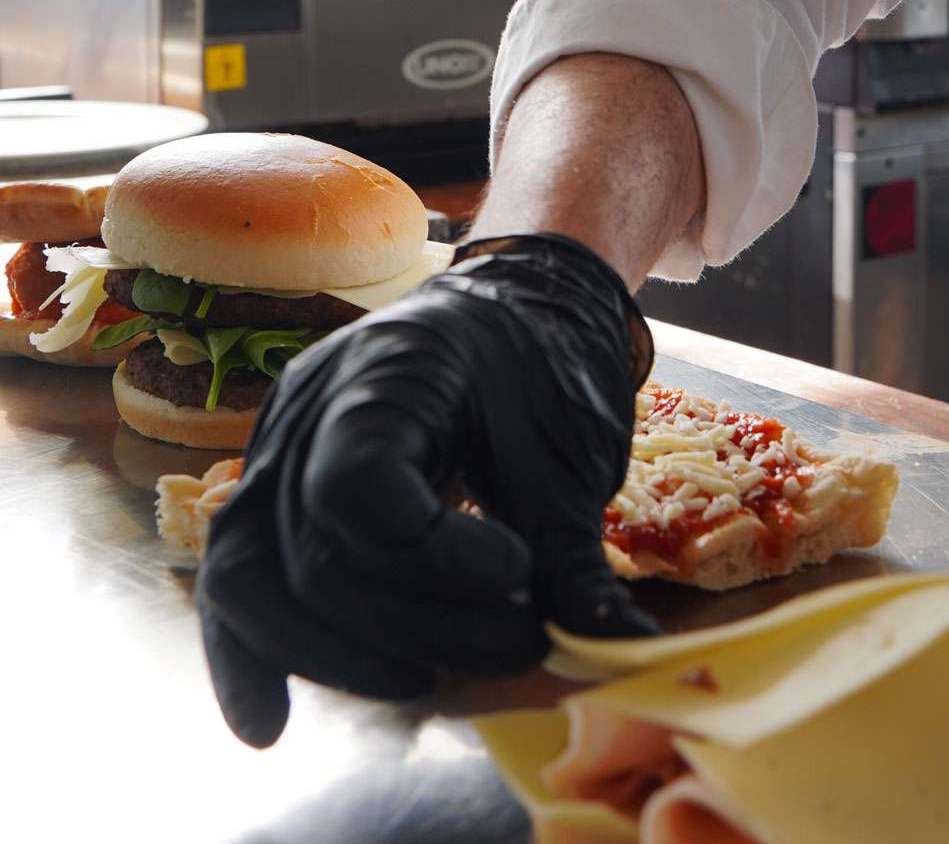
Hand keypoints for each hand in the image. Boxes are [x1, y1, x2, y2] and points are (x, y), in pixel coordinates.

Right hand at [196, 234, 657, 747]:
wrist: (519, 310)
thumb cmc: (545, 367)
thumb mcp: (569, 455)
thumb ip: (575, 560)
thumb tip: (624, 653)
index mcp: (388, 370)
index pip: (356, 489)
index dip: (433, 560)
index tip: (520, 576)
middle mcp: (310, 406)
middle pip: (314, 551)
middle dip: (416, 627)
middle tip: (519, 643)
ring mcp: (282, 445)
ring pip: (252, 575)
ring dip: (339, 656)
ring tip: (433, 683)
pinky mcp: (280, 488)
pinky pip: (240, 576)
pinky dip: (256, 652)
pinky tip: (271, 723)